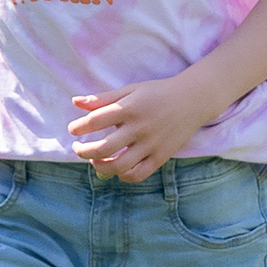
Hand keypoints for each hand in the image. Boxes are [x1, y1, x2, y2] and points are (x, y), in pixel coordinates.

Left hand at [70, 72, 224, 180]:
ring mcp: (151, 144)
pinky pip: (139, 174)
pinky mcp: (161, 156)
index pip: (95, 121)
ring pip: (119, 166)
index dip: (79, 127)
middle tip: (78, 149)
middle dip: (84, 151)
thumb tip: (75, 101)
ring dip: (101, 166)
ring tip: (94, 160)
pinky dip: (123, 176)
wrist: (193, 100)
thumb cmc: (157, 93)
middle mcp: (140, 127)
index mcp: (130, 107)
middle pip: (103, 148)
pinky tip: (117, 169)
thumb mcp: (130, 90)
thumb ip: (102, 98)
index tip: (73, 129)